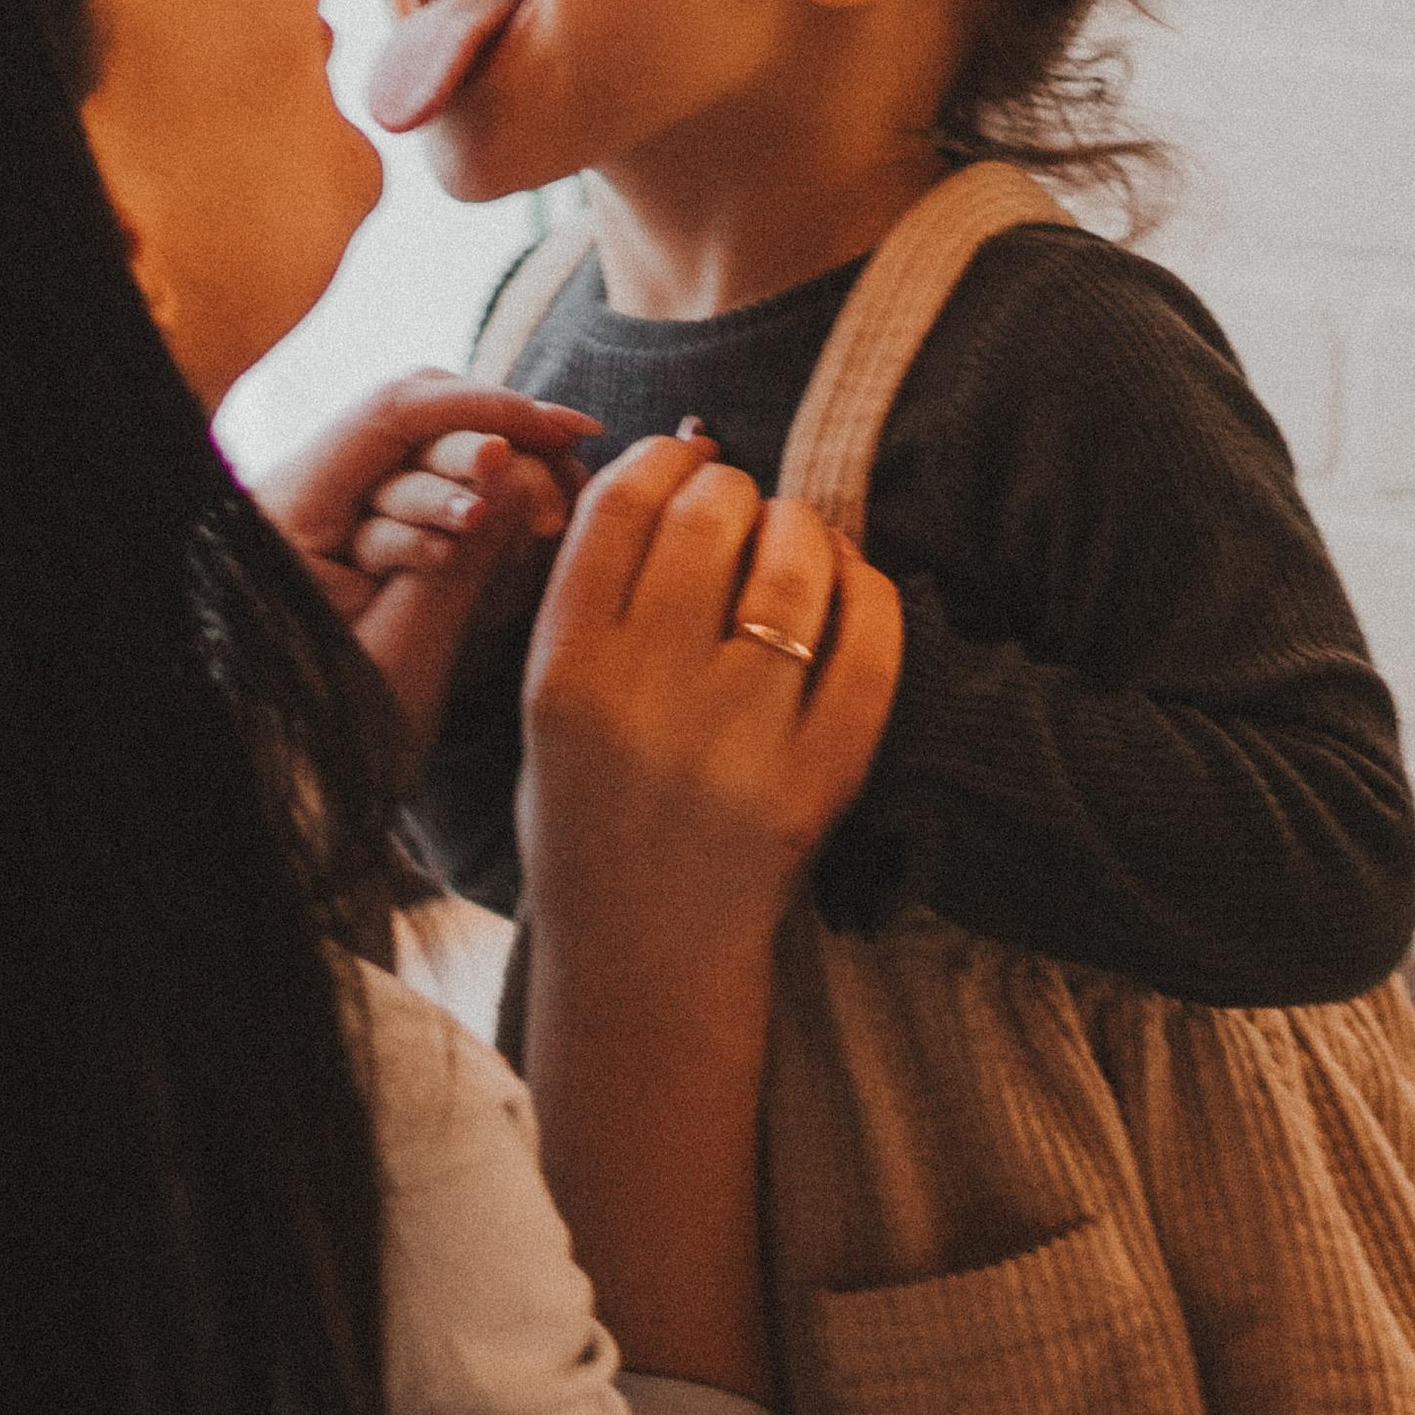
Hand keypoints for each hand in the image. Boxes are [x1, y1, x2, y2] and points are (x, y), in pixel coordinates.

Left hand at [253, 375, 602, 760]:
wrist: (296, 808)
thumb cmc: (339, 746)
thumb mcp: (408, 650)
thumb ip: (462, 554)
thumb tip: (514, 461)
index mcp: (282, 511)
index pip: (389, 412)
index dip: (484, 409)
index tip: (562, 431)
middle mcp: (291, 493)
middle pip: (405, 423)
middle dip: (492, 447)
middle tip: (568, 471)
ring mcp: (315, 511)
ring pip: (416, 456)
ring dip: (483, 487)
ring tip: (546, 515)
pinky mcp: (342, 535)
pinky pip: (412, 494)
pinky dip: (466, 514)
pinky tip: (511, 532)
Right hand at [516, 436, 901, 986]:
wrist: (642, 956)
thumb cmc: (589, 809)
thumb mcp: (544, 701)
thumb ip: (591, 590)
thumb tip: (674, 458)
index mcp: (566, 674)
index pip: (620, 508)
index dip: (662, 459)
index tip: (684, 460)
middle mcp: (648, 701)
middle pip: (710, 519)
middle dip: (734, 489)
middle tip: (739, 508)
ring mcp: (739, 745)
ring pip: (794, 568)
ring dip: (801, 529)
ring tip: (793, 543)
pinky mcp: (818, 782)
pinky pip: (869, 646)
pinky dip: (867, 592)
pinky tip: (848, 586)